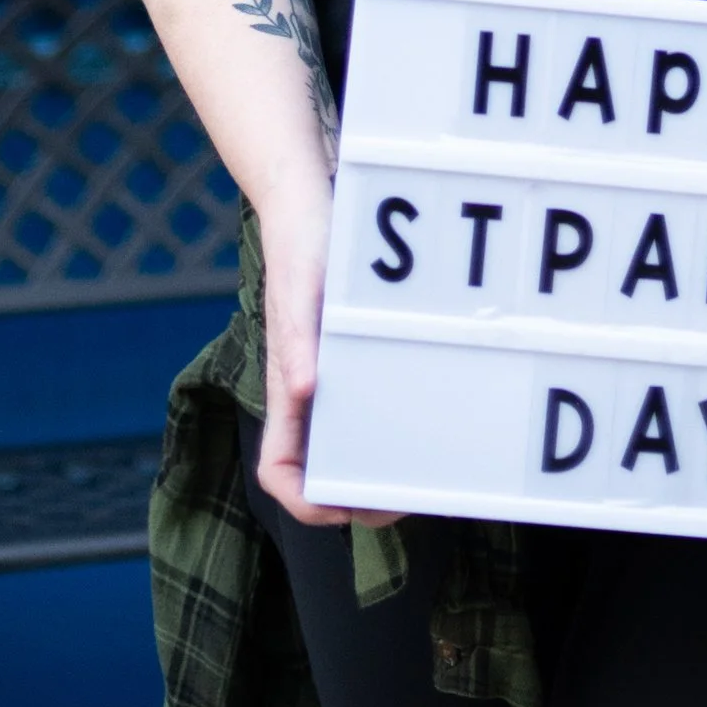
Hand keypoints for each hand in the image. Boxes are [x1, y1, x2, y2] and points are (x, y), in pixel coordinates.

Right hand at [250, 186, 396, 528]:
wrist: (308, 199)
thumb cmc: (300, 244)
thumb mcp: (301, 289)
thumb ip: (297, 341)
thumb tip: (305, 392)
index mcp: (286, 388)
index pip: (279, 470)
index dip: (308, 504)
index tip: (349, 508)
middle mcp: (305, 390)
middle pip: (322, 468)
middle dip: (359, 496)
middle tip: (410, 494)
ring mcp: (328, 373)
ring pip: (347, 441)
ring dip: (378, 464)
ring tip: (425, 466)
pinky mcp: (350, 352)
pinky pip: (368, 403)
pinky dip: (393, 422)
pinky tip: (427, 416)